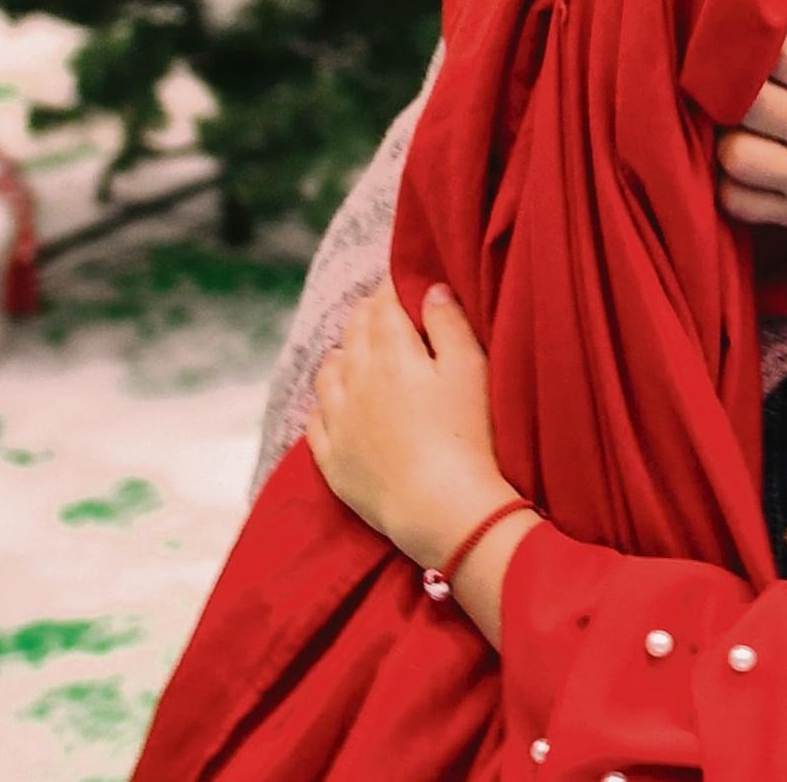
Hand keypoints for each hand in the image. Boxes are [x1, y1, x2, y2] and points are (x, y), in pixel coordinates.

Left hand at [307, 283, 515, 573]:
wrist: (440, 507)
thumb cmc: (468, 434)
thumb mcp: (471, 369)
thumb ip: (449, 324)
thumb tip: (431, 290)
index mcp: (392, 353)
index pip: (384, 306)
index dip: (392, 287)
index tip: (401, 279)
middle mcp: (356, 381)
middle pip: (354, 333)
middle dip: (366, 314)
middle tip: (381, 306)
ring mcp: (339, 422)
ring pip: (328, 373)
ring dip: (341, 353)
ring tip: (353, 350)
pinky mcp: (332, 459)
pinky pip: (315, 420)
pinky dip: (324, 401)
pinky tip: (333, 401)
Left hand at [719, 0, 786, 262]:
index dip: (761, 37)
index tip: (755, 27)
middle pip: (751, 102)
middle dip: (732, 86)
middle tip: (730, 74)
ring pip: (737, 156)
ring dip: (727, 138)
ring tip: (736, 122)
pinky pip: (739, 203)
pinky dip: (730, 186)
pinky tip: (742, 166)